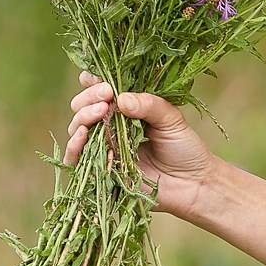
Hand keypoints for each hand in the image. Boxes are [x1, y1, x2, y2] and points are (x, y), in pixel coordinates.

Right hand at [63, 71, 223, 220]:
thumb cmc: (184, 148)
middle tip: (106, 97)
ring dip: (82, 117)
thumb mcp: (172, 119)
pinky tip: (83, 135)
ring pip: (77, 128)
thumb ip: (149, 105)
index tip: (104, 81)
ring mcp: (102, 147)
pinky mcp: (99, 170)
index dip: (93, 81)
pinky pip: (75, 159)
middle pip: (81, 106)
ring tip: (100, 112)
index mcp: (125, 107)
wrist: (192, 184)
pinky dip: (73, 146)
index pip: (98, 89)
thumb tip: (121, 98)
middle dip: (88, 98)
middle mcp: (109, 125)